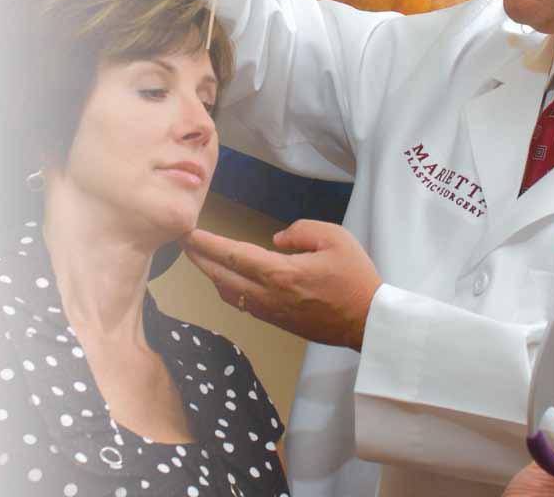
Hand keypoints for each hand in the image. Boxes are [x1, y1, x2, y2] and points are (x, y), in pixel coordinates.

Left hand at [183, 219, 382, 349]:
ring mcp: (271, 313)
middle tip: (184, 244)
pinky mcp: (279, 323)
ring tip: (202, 260)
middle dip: (200, 259)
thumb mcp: (335, 238)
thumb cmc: (355, 277)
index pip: (233, 255)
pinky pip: (243, 305)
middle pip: (222, 277)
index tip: (188, 234)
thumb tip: (276, 240)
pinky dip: (228, 289)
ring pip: (230, 294)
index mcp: (280, 273)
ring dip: (212, 276)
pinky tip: (228, 280)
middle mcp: (268, 296)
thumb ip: (300, 231)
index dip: (207, 244)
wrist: (369, 321)